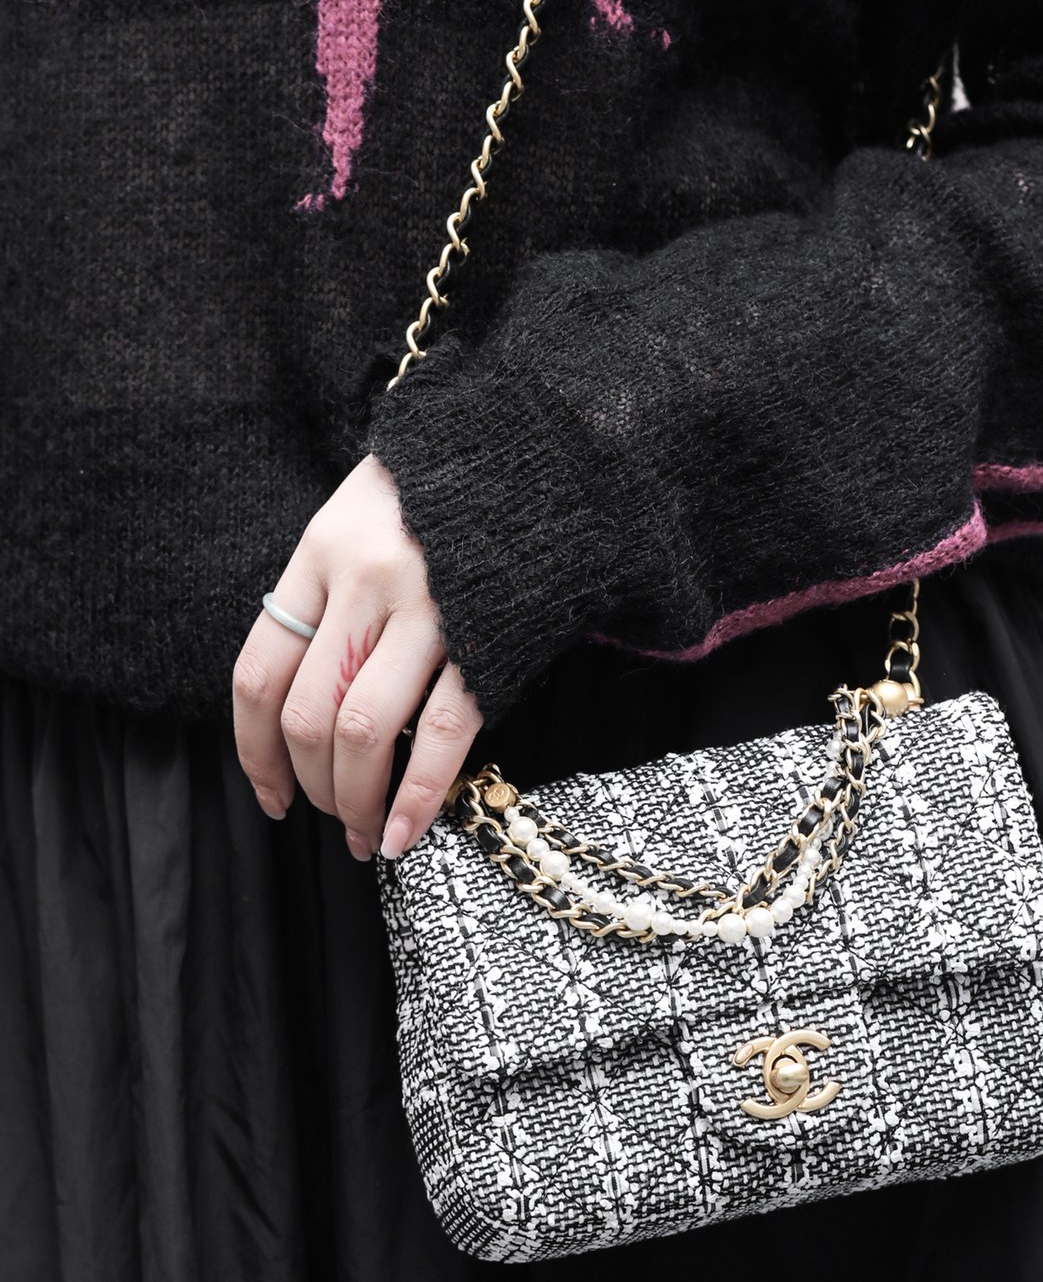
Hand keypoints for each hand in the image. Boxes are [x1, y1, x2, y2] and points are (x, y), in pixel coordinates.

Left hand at [232, 454, 482, 860]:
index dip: (255, 751)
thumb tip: (314, 704)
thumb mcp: (369, 516)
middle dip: (313, 788)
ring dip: (359, 801)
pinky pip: (443, 732)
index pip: (258, 674)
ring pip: (363, 732)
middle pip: (308, 715)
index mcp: (322, 551)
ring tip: (369, 836)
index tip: (271, 795)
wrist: (547, 445)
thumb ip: (335, 593)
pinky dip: (419, 793)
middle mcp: (363, 580)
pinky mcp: (486, 635)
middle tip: (332, 820)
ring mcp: (426, 608)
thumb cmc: (453, 490)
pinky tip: (409, 830)